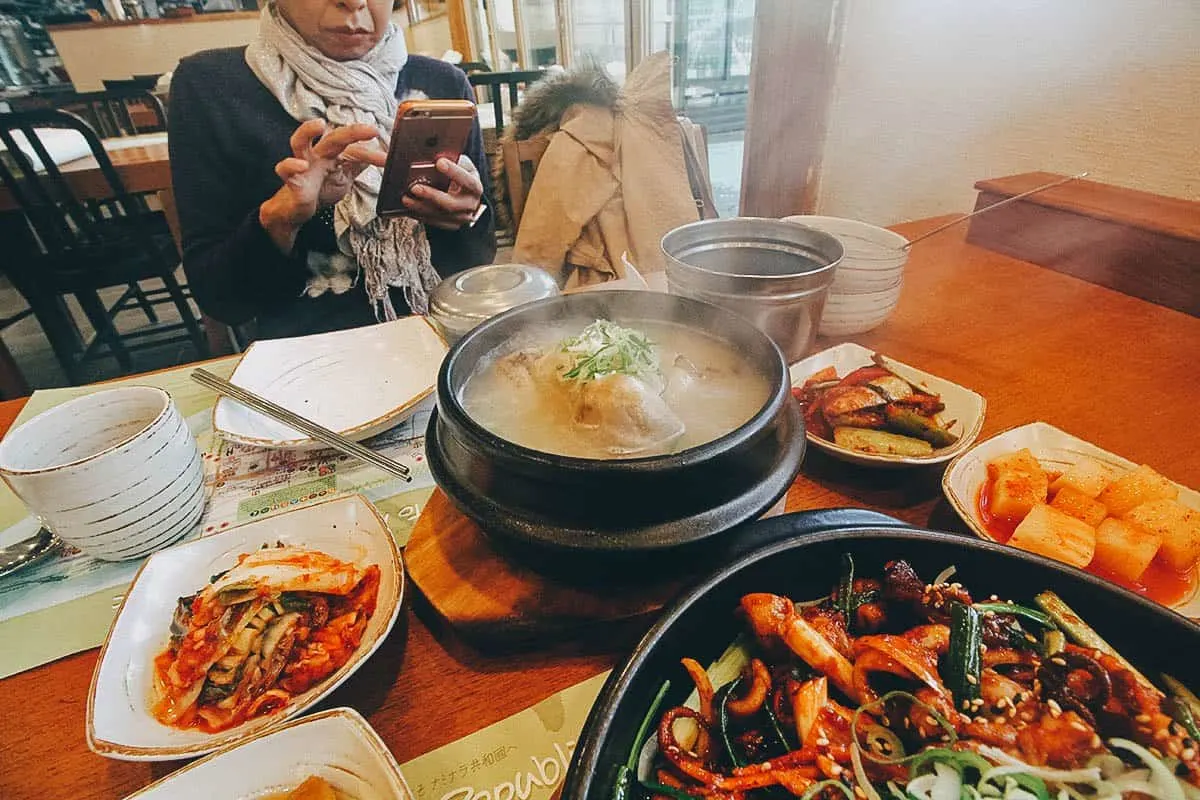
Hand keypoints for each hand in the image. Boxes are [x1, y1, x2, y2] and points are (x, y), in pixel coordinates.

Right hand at [259, 119, 384, 252]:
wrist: (298, 210)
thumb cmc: (319, 190)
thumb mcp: (344, 178)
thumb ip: (357, 165)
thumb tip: (377, 154)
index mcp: (332, 154)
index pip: (354, 149)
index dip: (371, 153)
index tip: (387, 158)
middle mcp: (317, 155)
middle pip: (333, 137)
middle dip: (352, 131)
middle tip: (372, 130)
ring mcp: (302, 165)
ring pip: (299, 141)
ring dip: (307, 131)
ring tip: (319, 125)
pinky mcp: (291, 179)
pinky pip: (285, 169)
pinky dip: (290, 166)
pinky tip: (301, 166)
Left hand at [401, 156, 483, 229]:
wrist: (463, 190)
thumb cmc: (458, 172)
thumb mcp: (458, 163)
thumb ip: (448, 159)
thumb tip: (426, 154)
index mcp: (475, 186)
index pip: (467, 181)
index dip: (454, 172)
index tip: (439, 162)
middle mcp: (471, 204)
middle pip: (452, 204)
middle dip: (432, 196)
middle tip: (414, 187)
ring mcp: (462, 218)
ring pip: (440, 215)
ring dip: (421, 207)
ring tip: (405, 198)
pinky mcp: (451, 225)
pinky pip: (434, 222)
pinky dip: (420, 215)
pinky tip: (408, 208)